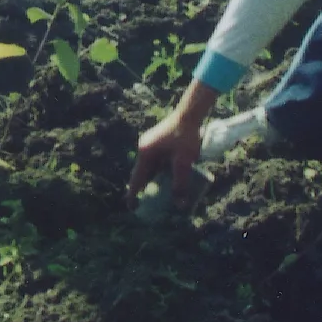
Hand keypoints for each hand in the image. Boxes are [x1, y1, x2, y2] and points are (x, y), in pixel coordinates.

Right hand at [128, 82, 216, 203]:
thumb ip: (180, 184)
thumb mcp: (183, 163)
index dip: (134, 194)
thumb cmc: (185, 137)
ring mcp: (150, 144)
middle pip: (142, 173)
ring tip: (158, 194)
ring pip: (150, 167)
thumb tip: (179, 205)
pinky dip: (159, 171)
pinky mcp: (158, 142)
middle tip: (146, 204)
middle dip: (144, 188)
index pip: (137, 179)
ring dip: (153, 180)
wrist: (190, 114)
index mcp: (145, 153)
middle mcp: (144, 148)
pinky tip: (167, 178)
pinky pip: (156, 161)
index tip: (132, 207)